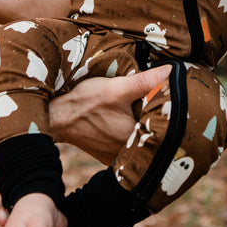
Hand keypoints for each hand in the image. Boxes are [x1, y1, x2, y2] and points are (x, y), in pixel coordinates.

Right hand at [49, 64, 170, 163]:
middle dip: (154, 118)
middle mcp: (128, 151)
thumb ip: (144, 82)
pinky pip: (124, 146)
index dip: (167, 110)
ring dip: (140, 127)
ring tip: (140, 111)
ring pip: (137, 139)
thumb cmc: (85, 102)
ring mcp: (117, 155)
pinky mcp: (108, 155)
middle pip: (150, 132)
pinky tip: (124, 122)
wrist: (56, 118)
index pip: (162, 124)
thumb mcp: (115, 88)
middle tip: (155, 102)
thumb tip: (170, 71)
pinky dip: (127, 135)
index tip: (170, 98)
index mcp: (134, 136)